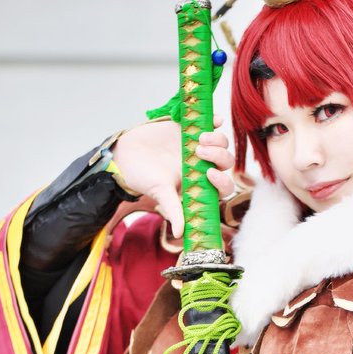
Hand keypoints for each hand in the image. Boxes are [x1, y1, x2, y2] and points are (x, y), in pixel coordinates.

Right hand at [112, 118, 235, 238]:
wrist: (126, 155)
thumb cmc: (143, 178)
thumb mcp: (160, 194)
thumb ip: (173, 210)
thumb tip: (181, 233)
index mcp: (200, 184)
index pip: (223, 186)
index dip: (223, 181)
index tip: (209, 174)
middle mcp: (203, 165)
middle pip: (226, 162)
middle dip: (219, 155)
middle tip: (200, 150)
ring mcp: (198, 146)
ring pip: (221, 143)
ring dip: (217, 139)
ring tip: (199, 137)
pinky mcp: (191, 128)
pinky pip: (211, 123)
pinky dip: (215, 121)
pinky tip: (214, 120)